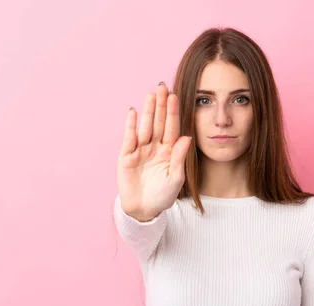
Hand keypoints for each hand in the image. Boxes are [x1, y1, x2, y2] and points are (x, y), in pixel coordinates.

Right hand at [117, 83, 191, 220]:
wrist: (143, 210)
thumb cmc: (163, 196)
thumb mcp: (175, 179)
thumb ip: (180, 158)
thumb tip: (187, 138)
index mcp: (169, 152)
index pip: (172, 128)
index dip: (173, 113)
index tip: (174, 97)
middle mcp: (155, 147)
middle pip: (159, 122)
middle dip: (160, 105)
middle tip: (162, 86)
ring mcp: (140, 150)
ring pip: (145, 126)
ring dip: (148, 111)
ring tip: (150, 94)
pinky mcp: (126, 156)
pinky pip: (129, 137)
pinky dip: (131, 125)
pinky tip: (133, 112)